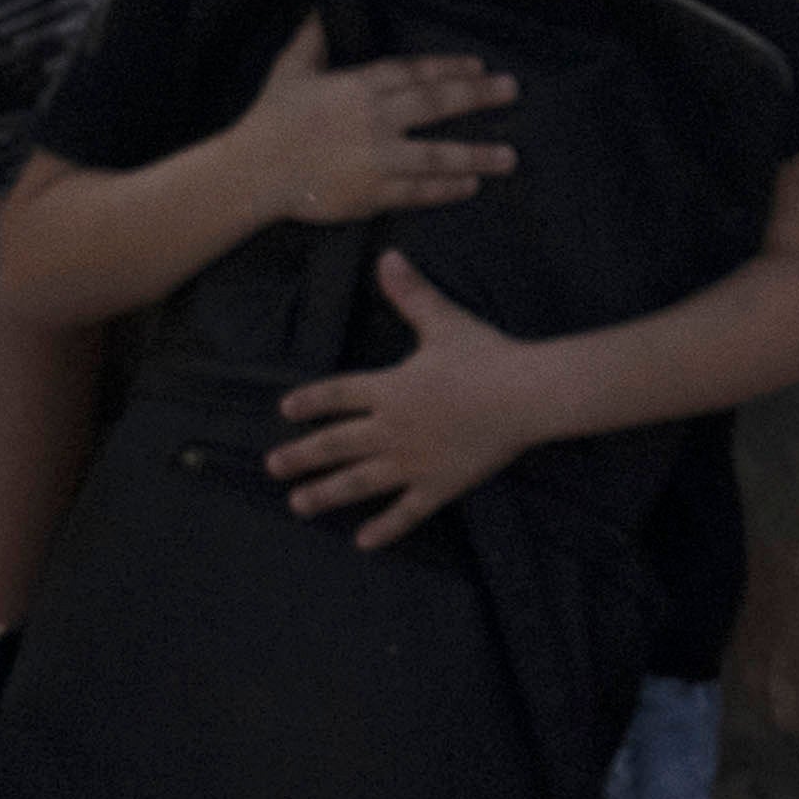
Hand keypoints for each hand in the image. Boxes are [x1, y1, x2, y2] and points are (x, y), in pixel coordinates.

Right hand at [218, 20, 515, 231]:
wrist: (251, 171)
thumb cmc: (270, 118)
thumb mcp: (290, 69)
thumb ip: (313, 37)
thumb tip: (323, 4)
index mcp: (357, 87)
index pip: (413, 72)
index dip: (449, 67)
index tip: (479, 66)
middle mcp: (373, 119)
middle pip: (436, 103)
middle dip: (477, 95)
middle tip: (511, 90)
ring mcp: (375, 158)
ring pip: (436, 155)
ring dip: (476, 155)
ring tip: (509, 157)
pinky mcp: (371, 193)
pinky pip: (417, 191)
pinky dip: (446, 189)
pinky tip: (471, 185)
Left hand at [269, 253, 563, 545]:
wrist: (525, 395)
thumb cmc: (486, 356)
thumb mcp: (445, 321)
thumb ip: (411, 295)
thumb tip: (388, 257)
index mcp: (390, 388)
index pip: (338, 395)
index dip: (311, 401)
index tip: (286, 410)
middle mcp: (391, 428)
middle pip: (336, 444)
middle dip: (301, 456)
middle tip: (273, 467)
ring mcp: (412, 461)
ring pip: (359, 481)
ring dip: (325, 494)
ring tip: (298, 505)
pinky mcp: (439, 485)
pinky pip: (406, 511)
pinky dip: (385, 527)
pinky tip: (363, 541)